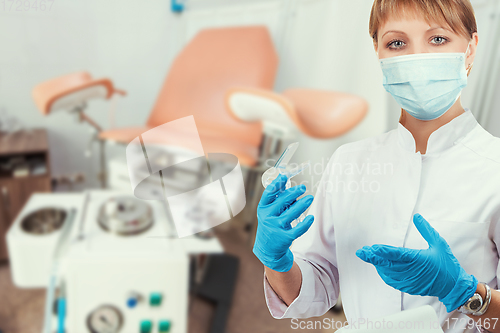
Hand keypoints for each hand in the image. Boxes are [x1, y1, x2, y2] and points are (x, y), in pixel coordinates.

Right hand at [252, 173, 314, 271]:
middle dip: (294, 193)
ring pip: (291, 214)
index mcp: (263, 208)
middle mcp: (267, 217)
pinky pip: (298, 229)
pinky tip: (311, 218)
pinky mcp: (284, 237)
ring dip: (302, 204)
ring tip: (309, 198)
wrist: (267, 248)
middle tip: (303, 188)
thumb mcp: (269, 212)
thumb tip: (287, 182)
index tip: (284, 176)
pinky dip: (305, 223)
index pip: (269, 193)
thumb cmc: (270, 225)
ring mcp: (275, 227)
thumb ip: (277, 199)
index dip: (276, 184)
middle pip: (282, 201)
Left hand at [355, 213, 477, 311]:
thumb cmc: (447, 264)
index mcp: (418, 259)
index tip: (372, 248)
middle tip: (362, 252)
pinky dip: (384, 273)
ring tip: (368, 256)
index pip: (397, 254)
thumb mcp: (439, 243)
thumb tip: (417, 217)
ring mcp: (409, 281)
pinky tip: (379, 267)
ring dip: (377, 265)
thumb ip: (426, 230)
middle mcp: (411, 271)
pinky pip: (392, 280)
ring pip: (388, 273)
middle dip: (373, 258)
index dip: (383, 251)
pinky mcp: (408, 287)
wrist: (453, 286)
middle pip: (388, 264)